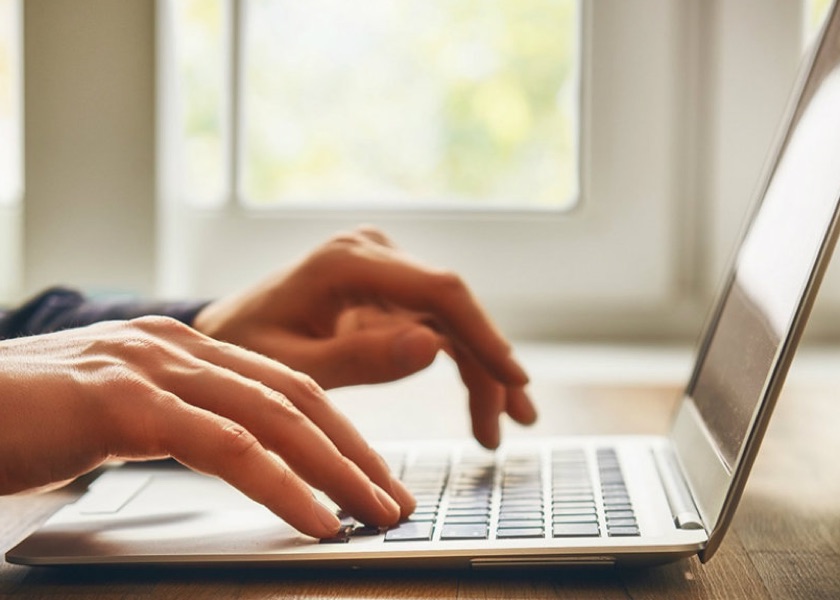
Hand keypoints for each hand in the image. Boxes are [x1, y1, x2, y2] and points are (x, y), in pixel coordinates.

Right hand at [0, 317, 414, 537]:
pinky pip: (226, 448)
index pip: (284, 387)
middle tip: (397, 497)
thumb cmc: (23, 419)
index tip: (373, 473)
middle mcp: (177, 349)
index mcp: (181, 351)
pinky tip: (318, 519)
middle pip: (296, 398)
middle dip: (355, 452)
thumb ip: (173, 422)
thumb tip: (230, 456)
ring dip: (337, 470)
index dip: (338, 431)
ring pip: (274, 418)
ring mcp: (152, 369)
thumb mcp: (115, 415)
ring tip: (378, 512)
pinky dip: (282, 485)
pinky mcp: (124, 404)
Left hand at [193, 227, 536, 448]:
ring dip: (480, 369)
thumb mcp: (291, 367)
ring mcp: (383, 269)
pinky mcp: (387, 290)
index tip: (514, 380)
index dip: (484, 335)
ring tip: (499, 426)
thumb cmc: (246, 347)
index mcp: (348, 262)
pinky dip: (459, 363)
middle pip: (453, 307)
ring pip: (452, 320)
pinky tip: (479, 401)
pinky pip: (436, 325)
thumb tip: (434, 348)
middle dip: (487, 365)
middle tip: (510, 424)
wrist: (226, 330)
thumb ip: (358, 360)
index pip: (439, 292)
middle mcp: (374, 254)